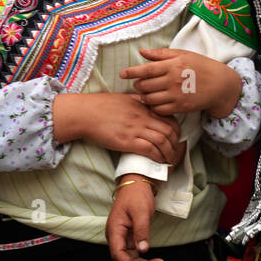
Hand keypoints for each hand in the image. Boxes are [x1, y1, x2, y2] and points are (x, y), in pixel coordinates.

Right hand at [53, 92, 182, 161]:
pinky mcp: (127, 141)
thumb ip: (138, 102)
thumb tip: (147, 104)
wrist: (84, 113)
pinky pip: (149, 149)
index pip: (168, 117)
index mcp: (143, 107)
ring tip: (171, 160)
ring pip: (162, 141)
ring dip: (170, 152)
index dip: (176, 129)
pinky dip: (157, 156)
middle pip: (169, 130)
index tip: (175, 137)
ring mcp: (135, 129)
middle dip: (176, 143)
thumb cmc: (100, 105)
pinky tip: (158, 161)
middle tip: (176, 151)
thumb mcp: (124, 99)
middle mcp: (142, 117)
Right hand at [106, 172, 168, 260]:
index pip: (117, 254)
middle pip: (122, 260)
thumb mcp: (141, 212)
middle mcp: (116, 237)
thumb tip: (143, 251)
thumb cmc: (137, 196)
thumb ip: (141, 231)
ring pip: (129, 259)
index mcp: (114, 230)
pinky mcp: (129, 238)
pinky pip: (134, 254)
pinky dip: (144, 259)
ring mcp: (122, 239)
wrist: (137, 184)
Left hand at [119, 48, 240, 116]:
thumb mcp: (183, 55)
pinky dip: (153, 106)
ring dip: (144, 96)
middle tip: (139, 83)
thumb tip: (142, 52)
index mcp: (173, 65)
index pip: (146, 69)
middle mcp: (173, 81)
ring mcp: (176, 95)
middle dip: (138, 85)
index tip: (123, 74)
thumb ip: (161, 54)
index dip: (132, 72)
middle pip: (145, 85)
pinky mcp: (180, 107)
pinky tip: (155, 102)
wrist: (220, 85)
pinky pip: (159, 110)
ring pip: (150, 99)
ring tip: (146, 93)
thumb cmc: (201, 66)